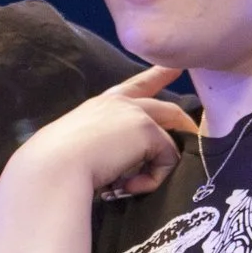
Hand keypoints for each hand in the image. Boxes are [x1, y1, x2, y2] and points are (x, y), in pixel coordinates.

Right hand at [20, 64, 195, 201]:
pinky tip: (128, 185)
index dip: (155, 76)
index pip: (133, 87)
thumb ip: (107, 149)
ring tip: (130, 186)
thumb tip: (127, 169)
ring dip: (157, 170)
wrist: (54, 166)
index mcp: (100, 106)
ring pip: (167, 142)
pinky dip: (153, 179)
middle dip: (184, 121)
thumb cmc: (57, 165)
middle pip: (165, 108)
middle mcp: (119, 103)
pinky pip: (166, 160)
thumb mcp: (84, 150)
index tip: (174, 66)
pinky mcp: (147, 130)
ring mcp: (135, 113)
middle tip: (196, 132)